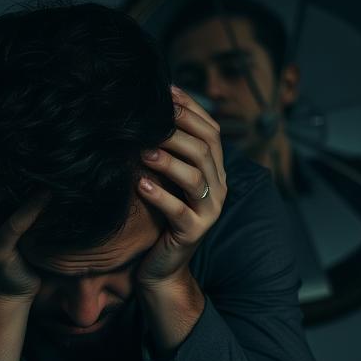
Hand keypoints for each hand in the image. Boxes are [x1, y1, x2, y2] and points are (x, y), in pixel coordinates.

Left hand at [135, 85, 227, 287]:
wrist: (163, 266)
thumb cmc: (161, 216)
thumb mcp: (168, 178)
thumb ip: (169, 149)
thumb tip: (154, 107)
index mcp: (215, 170)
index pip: (211, 131)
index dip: (190, 110)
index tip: (165, 93)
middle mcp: (218, 188)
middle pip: (204, 150)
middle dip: (177, 131)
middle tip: (148, 122)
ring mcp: (209, 211)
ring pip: (195, 177)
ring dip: (168, 161)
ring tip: (143, 153)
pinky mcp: (193, 232)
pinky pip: (179, 211)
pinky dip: (160, 196)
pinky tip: (141, 185)